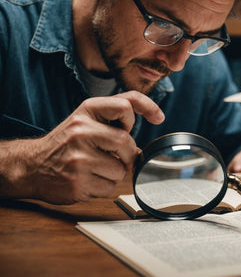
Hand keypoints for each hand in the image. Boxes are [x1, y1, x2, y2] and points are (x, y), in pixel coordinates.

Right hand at [0, 91, 164, 204]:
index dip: (147, 108)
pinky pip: (110, 187)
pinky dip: (105, 186)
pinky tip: (88, 179)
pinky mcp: (78, 182)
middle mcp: (82, 131)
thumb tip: (144, 146)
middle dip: (127, 153)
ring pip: (121, 169)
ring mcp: (79, 158)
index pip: (126, 103)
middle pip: (126, 141)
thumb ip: (114, 122)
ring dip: (115, 172)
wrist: (32, 165)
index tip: (158, 118)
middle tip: (115, 156)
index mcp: (87, 111)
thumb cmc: (66, 142)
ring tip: (95, 167)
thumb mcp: (86, 121)